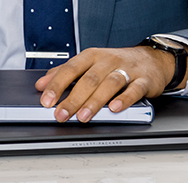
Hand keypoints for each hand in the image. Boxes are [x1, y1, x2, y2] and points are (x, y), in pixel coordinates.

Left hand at [35, 46, 180, 121]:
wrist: (152, 59)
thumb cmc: (115, 64)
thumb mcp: (87, 63)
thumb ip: (63, 73)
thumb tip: (41, 84)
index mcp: (91, 56)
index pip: (70, 69)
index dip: (57, 85)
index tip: (46, 101)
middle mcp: (108, 61)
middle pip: (88, 79)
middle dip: (73, 99)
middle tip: (61, 114)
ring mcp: (127, 69)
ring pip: (109, 84)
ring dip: (95, 102)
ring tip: (83, 116)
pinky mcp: (144, 80)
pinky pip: (134, 89)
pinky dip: (124, 99)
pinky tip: (114, 108)